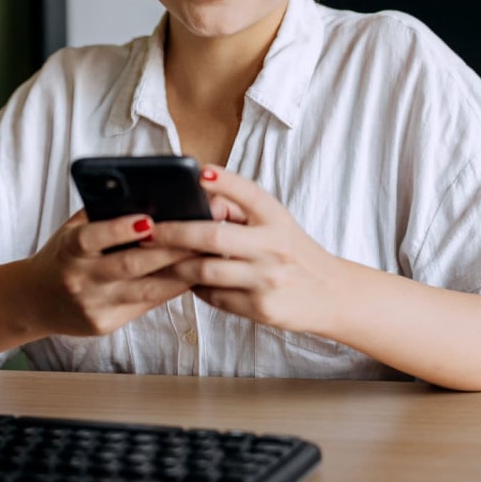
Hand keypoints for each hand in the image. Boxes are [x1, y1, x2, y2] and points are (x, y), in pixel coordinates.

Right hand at [22, 209, 200, 337]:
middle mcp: (79, 278)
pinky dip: (169, 291)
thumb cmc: (64, 254)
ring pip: (144, 291)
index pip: (93, 237)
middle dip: (168, 251)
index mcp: (69, 248)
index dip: (120, 229)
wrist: (35, 300)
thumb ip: (102, 214)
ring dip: (178, 273)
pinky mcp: (105, 324)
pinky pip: (144, 306)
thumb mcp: (72, 229)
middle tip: (200, 235)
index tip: (149, 220)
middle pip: (130, 265)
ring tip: (205, 257)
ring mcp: (93, 305)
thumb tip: (145, 194)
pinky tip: (190, 278)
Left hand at [150, 167, 336, 334]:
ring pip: (206, 271)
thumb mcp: (275, 222)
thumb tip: (199, 199)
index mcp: (277, 218)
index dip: (224, 181)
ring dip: (176, 264)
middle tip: (149, 230)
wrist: (330, 294)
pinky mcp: (261, 308)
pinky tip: (185, 279)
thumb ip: (239, 209)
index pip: (249, 193)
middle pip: (214, 236)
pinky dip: (195, 287)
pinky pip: (214, 296)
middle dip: (175, 233)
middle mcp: (274, 246)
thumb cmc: (292, 251)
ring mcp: (267, 279)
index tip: (199, 172)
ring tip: (155, 256)